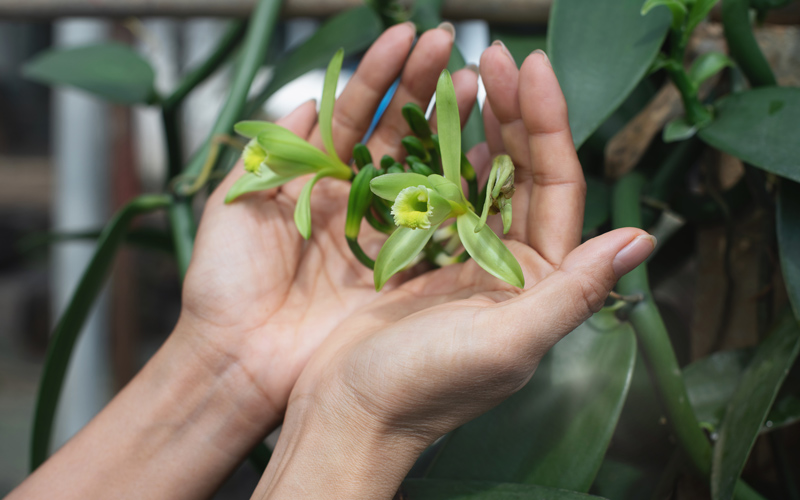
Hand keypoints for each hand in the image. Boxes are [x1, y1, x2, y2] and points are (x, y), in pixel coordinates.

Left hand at [176, 22, 479, 434]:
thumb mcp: (237, 202)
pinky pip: (436, 227)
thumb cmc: (225, 282)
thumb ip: (274, 150)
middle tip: (453, 47)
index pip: (353, 114)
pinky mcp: (400, 272)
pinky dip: (459, 195)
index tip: (405, 37)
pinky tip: (484, 159)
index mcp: (313, 178)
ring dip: (450, 129)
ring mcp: (381, 234)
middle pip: (397, 134)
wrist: (237, 357)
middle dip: (423, 87)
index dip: (379, 75)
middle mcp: (353, 199)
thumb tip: (304, 102)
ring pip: (423, 171)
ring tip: (477, 87)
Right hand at [251, 47, 655, 498]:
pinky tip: (426, 119)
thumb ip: (571, 293)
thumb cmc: (424, 390)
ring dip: (473, 122)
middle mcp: (505, 262)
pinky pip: (431, 189)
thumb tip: (640, 240)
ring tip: (465, 73)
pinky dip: (430, 152)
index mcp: (537, 280)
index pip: (557, 186)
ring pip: (477, 172)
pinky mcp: (414, 252)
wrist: (347, 415)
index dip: (548, 124)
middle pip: (520, 169)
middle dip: (513, 109)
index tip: (533, 68)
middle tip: (496, 53)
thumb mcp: (505, 344)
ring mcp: (458, 254)